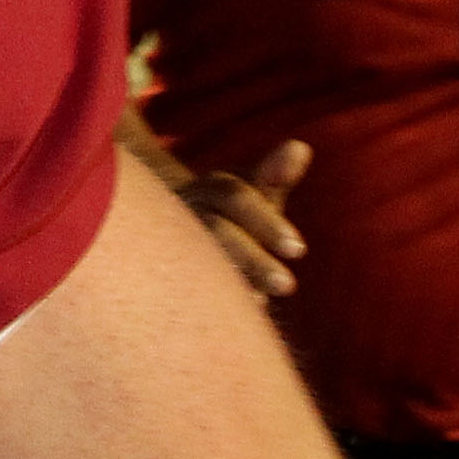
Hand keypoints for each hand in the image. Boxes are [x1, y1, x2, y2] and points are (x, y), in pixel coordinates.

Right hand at [176, 140, 310, 298]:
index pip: (235, 197)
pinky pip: (179, 280)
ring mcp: (167, 237)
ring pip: (193, 258)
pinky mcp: (159, 266)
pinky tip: (236, 311)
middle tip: (288, 286)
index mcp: (212, 188)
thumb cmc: (231, 214)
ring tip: (262, 303)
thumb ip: (274, 175)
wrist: (169, 226)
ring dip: (232, 280)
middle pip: (215, 230)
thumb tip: (300, 147)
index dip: (266, 222)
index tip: (299, 250)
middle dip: (253, 259)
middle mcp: (185, 208)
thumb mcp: (252, 192)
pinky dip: (207, 297)